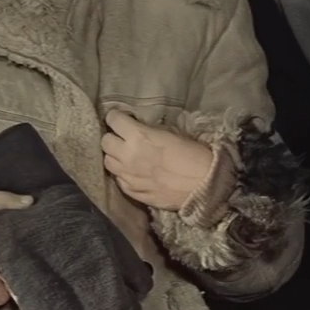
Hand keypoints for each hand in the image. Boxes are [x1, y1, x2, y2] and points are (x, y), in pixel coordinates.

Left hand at [102, 110, 218, 210]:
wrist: (204, 186)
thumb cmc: (194, 155)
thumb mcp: (172, 133)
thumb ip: (149, 130)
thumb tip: (139, 128)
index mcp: (139, 136)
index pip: (113, 120)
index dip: (116, 117)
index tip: (122, 119)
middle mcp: (127, 155)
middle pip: (105, 141)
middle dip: (113, 137)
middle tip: (123, 138)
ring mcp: (127, 176)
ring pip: (107, 161)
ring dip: (115, 156)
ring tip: (126, 156)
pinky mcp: (131, 192)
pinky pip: (118, 179)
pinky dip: (122, 174)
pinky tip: (134, 173)